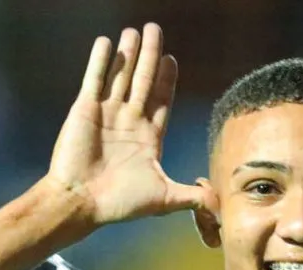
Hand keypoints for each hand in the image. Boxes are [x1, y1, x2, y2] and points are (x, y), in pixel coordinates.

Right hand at [46, 24, 207, 225]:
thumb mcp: (165, 198)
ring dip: (128, 53)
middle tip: (155, 30)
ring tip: (134, 30)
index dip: (166, 79)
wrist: (81, 202)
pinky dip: (100, 61)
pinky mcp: (85, 110)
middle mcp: (128, 121)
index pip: (160, 100)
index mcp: (147, 137)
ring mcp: (106, 114)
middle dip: (150, 55)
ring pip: (120, 76)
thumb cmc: (120, 203)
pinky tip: (107, 42)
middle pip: (143, 80)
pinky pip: (94, 79)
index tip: (172, 59)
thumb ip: (193, 197)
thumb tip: (221, 205)